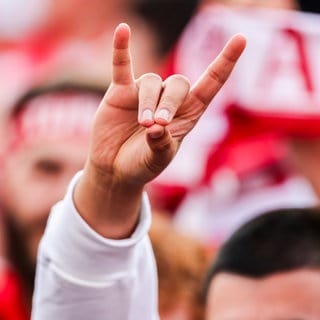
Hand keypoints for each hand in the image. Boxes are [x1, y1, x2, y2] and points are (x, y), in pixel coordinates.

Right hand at [75, 23, 245, 237]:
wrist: (115, 169)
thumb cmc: (142, 165)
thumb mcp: (157, 160)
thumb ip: (160, 146)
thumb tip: (156, 128)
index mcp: (187, 115)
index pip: (210, 84)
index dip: (225, 62)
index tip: (241, 39)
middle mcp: (169, 100)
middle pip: (179, 84)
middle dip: (170, 103)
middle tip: (158, 124)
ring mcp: (144, 93)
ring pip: (152, 82)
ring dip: (148, 102)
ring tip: (143, 124)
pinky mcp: (120, 92)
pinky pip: (122, 66)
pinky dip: (121, 50)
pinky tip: (122, 31)